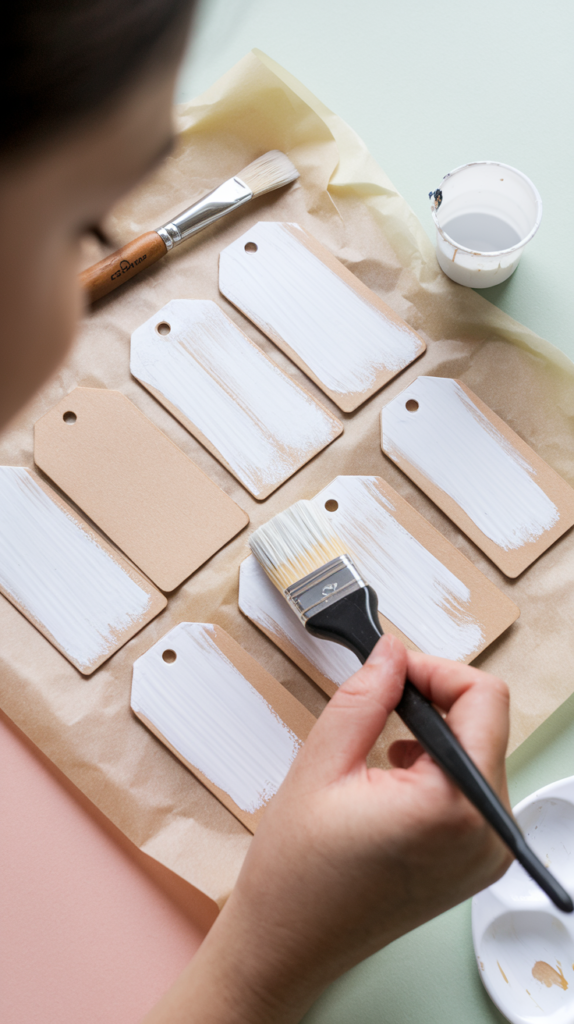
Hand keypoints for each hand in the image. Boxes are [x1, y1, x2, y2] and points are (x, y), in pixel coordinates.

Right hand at [144, 635, 511, 1023]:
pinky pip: (473, 788)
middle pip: (485, 722)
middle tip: (380, 703)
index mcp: (453, 807)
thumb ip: (365, 697)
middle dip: (432, 700)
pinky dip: (439, 767)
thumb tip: (393, 653)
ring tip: (380, 751)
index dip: (435, 670)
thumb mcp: (321, 765)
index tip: (394, 673)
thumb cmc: (295, 873)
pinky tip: (394, 777)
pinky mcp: (475, 862)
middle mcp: (486, 834)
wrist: (287, 944)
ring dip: (434, 734)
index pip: (484, 699)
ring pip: (478, 751)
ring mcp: (486, 853)